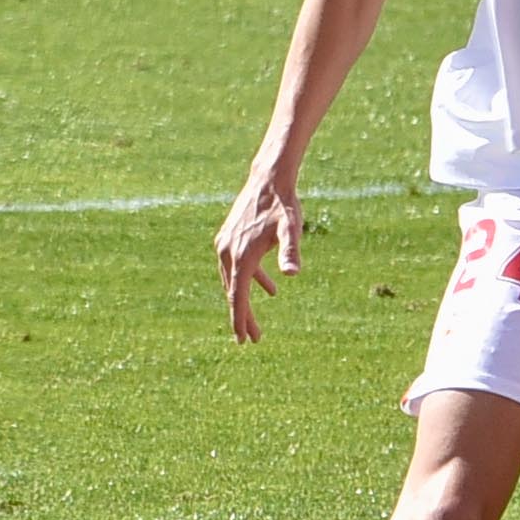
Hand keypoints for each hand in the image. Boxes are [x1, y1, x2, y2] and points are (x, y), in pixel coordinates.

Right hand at [218, 169, 302, 341]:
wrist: (268, 179)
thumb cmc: (283, 205)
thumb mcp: (291, 230)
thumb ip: (290, 251)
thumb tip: (293, 274)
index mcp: (241, 255)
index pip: (238, 295)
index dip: (240, 319)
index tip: (241, 340)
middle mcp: (227, 252)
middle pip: (233, 292)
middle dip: (242, 317)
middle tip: (252, 339)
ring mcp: (225, 244)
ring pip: (233, 281)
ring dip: (244, 301)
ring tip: (256, 323)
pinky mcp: (228, 238)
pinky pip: (236, 267)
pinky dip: (250, 280)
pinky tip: (269, 288)